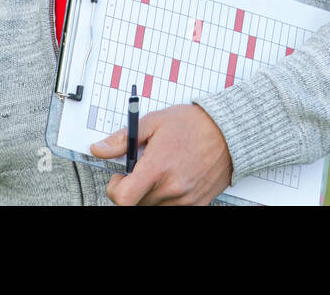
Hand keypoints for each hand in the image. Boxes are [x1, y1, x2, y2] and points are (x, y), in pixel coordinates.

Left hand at [90, 103, 232, 205]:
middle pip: (136, 203)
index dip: (114, 189)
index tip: (119, 177)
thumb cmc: (195, 124)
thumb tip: (100, 148)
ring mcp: (185, 199)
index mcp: (157, 168)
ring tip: (161, 171)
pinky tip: (174, 179)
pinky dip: (167, 198)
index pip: (123, 199)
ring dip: (150, 193)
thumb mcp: (154, 122)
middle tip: (143, 168)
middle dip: (133, 187)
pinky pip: (172, 208)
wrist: (229, 132)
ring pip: (153, 206)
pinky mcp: (197, 204)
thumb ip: (123, 139)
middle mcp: (171, 188)